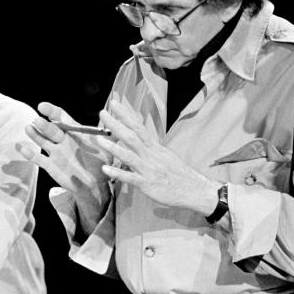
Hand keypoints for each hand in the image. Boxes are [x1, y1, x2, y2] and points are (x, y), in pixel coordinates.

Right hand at [16, 101, 111, 232]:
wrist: (95, 184)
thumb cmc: (101, 163)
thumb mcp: (108, 148)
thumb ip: (109, 136)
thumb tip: (119, 122)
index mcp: (74, 132)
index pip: (62, 118)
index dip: (52, 112)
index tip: (43, 106)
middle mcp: (62, 139)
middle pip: (51, 129)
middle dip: (44, 125)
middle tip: (37, 120)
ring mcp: (55, 152)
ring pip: (42, 141)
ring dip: (35, 135)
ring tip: (28, 128)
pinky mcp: (50, 165)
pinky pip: (38, 159)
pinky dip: (29, 154)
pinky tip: (21, 148)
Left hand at [96, 99, 219, 214]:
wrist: (194, 190)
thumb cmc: (179, 174)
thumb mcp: (165, 156)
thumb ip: (151, 149)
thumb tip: (139, 140)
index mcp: (155, 147)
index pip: (138, 126)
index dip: (125, 114)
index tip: (114, 104)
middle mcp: (151, 155)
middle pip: (132, 136)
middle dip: (116, 124)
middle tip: (102, 113)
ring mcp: (149, 169)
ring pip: (129, 155)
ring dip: (113, 147)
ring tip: (99, 139)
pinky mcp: (148, 184)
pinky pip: (131, 178)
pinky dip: (118, 172)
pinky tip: (105, 169)